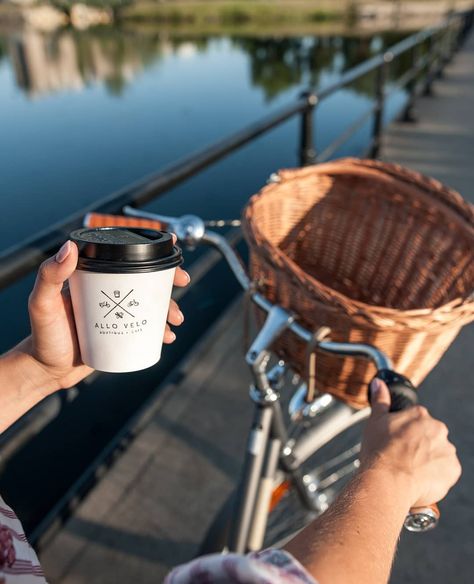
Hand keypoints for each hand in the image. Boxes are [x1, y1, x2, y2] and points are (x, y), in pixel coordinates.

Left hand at [26, 239, 189, 391]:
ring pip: (150, 305)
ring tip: (174, 321)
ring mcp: (116, 313)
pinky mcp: (121, 333)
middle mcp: (107, 293)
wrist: (47, 371)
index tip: (169, 250)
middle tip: (183, 284)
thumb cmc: (42, 336)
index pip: (124, 258)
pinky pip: (146, 328)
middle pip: (144, 281)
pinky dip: (161, 330)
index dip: (149, 253)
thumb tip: (70, 248)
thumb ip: (50, 275)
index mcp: (92, 279)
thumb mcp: (43, 304)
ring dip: (169, 308)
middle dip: (168, 282)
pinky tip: (166, 337)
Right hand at [360, 379, 461, 509]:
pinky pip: (445, 472)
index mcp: (420, 415)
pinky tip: (419, 479)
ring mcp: (447, 450)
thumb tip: (378, 383)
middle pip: (430, 437)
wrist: (388, 481)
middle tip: (402, 457)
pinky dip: (435, 476)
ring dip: (428, 460)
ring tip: (409, 470)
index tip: (397, 442)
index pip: (416, 420)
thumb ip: (380, 400)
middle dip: (419, 445)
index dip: (405, 433)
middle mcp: (438, 429)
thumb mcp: (374, 421)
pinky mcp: (453, 470)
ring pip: (438, 454)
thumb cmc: (378, 451)